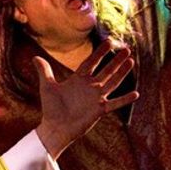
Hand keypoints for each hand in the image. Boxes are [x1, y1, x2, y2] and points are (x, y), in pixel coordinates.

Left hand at [35, 43, 137, 157]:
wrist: (55, 128)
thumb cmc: (51, 108)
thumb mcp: (47, 87)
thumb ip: (44, 71)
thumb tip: (34, 57)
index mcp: (78, 80)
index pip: (91, 63)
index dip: (100, 53)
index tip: (109, 41)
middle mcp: (89, 87)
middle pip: (106, 71)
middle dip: (116, 60)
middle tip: (126, 48)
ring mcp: (96, 98)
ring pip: (112, 83)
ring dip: (122, 73)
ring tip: (131, 62)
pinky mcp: (99, 110)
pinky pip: (115, 103)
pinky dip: (124, 99)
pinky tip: (136, 93)